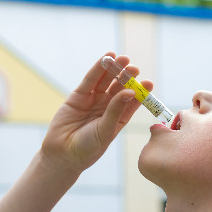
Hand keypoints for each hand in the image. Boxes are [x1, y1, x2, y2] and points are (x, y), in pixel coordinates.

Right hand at [40, 52, 152, 173]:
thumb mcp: (105, 130)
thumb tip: (130, 92)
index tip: (148, 83)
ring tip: (123, 59)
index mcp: (119, 117)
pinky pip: (90, 80)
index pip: (132, 101)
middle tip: (134, 69)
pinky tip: (107, 58)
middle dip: (127, 77)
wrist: (63, 154)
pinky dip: (98, 68)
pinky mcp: (79, 95)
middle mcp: (108, 106)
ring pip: (106, 80)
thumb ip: (116, 110)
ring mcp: (94, 100)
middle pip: (120, 87)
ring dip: (115, 69)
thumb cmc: (87, 148)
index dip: (140, 91)